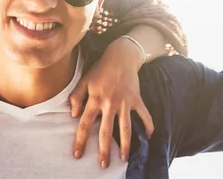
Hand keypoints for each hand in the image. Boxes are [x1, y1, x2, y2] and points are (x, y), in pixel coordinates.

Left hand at [69, 38, 154, 167]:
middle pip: (105, 131)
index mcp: (94, 99)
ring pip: (125, 128)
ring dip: (125, 145)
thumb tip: (73, 115)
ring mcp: (125, 102)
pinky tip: (149, 137)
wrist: (121, 57)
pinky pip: (144, 115)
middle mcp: (109, 103)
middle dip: (104, 150)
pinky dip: (149, 126)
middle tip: (103, 165)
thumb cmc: (100, 70)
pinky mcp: (136, 99)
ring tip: (124, 159)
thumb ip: (76, 97)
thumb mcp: (84, 80)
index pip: (84, 124)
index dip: (80, 140)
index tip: (77, 154)